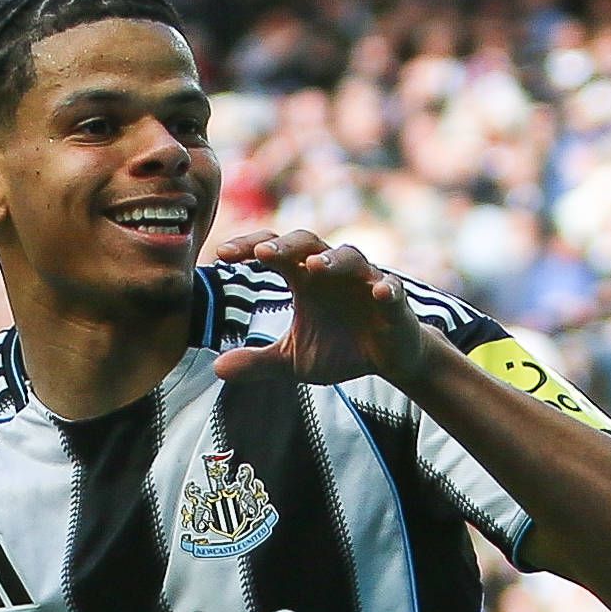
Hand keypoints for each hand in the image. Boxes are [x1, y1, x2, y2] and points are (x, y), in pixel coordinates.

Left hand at [208, 230, 433, 389]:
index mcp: (304, 277)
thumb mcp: (294, 360)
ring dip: (332, 260)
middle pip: (307, 243)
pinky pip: (391, 288)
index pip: (274, 250)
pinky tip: (380, 292)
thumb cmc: (341, 348)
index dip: (249, 246)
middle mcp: (332, 271)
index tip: (222, 254)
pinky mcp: (393, 301)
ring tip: (315, 267)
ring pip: (349, 257)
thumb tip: (217, 368)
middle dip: (286, 245)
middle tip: (264, 253)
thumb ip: (258, 361)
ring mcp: (364, 281)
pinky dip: (386, 288)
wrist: (388, 359)